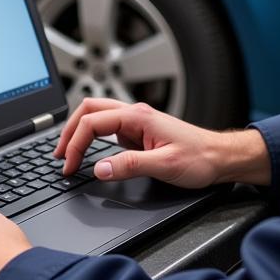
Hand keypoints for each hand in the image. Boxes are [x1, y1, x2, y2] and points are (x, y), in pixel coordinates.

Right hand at [54, 99, 270, 187]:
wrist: (220, 157)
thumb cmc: (200, 158)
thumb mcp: (164, 166)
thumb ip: (129, 166)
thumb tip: (98, 169)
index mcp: (139, 116)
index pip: (92, 122)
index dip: (74, 144)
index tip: (68, 166)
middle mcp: (135, 114)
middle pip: (89, 110)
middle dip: (69, 130)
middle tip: (58, 155)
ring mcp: (136, 122)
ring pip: (97, 115)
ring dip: (79, 131)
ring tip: (67, 152)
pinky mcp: (139, 132)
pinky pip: (108, 128)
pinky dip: (92, 137)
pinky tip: (89, 152)